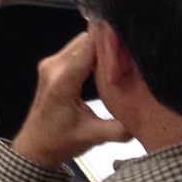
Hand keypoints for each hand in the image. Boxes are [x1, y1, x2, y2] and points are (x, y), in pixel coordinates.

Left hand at [9, 34, 133, 169]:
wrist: (36, 145)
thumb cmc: (61, 141)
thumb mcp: (93, 137)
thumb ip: (120, 128)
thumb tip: (146, 115)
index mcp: (61, 83)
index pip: (85, 52)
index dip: (106, 42)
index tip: (127, 37)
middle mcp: (53, 68)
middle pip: (83, 42)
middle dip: (106, 44)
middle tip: (130, 54)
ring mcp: (50, 65)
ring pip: (79, 44)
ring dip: (99, 48)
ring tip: (122, 59)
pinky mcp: (52, 66)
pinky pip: (75, 51)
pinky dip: (91, 53)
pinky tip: (108, 64)